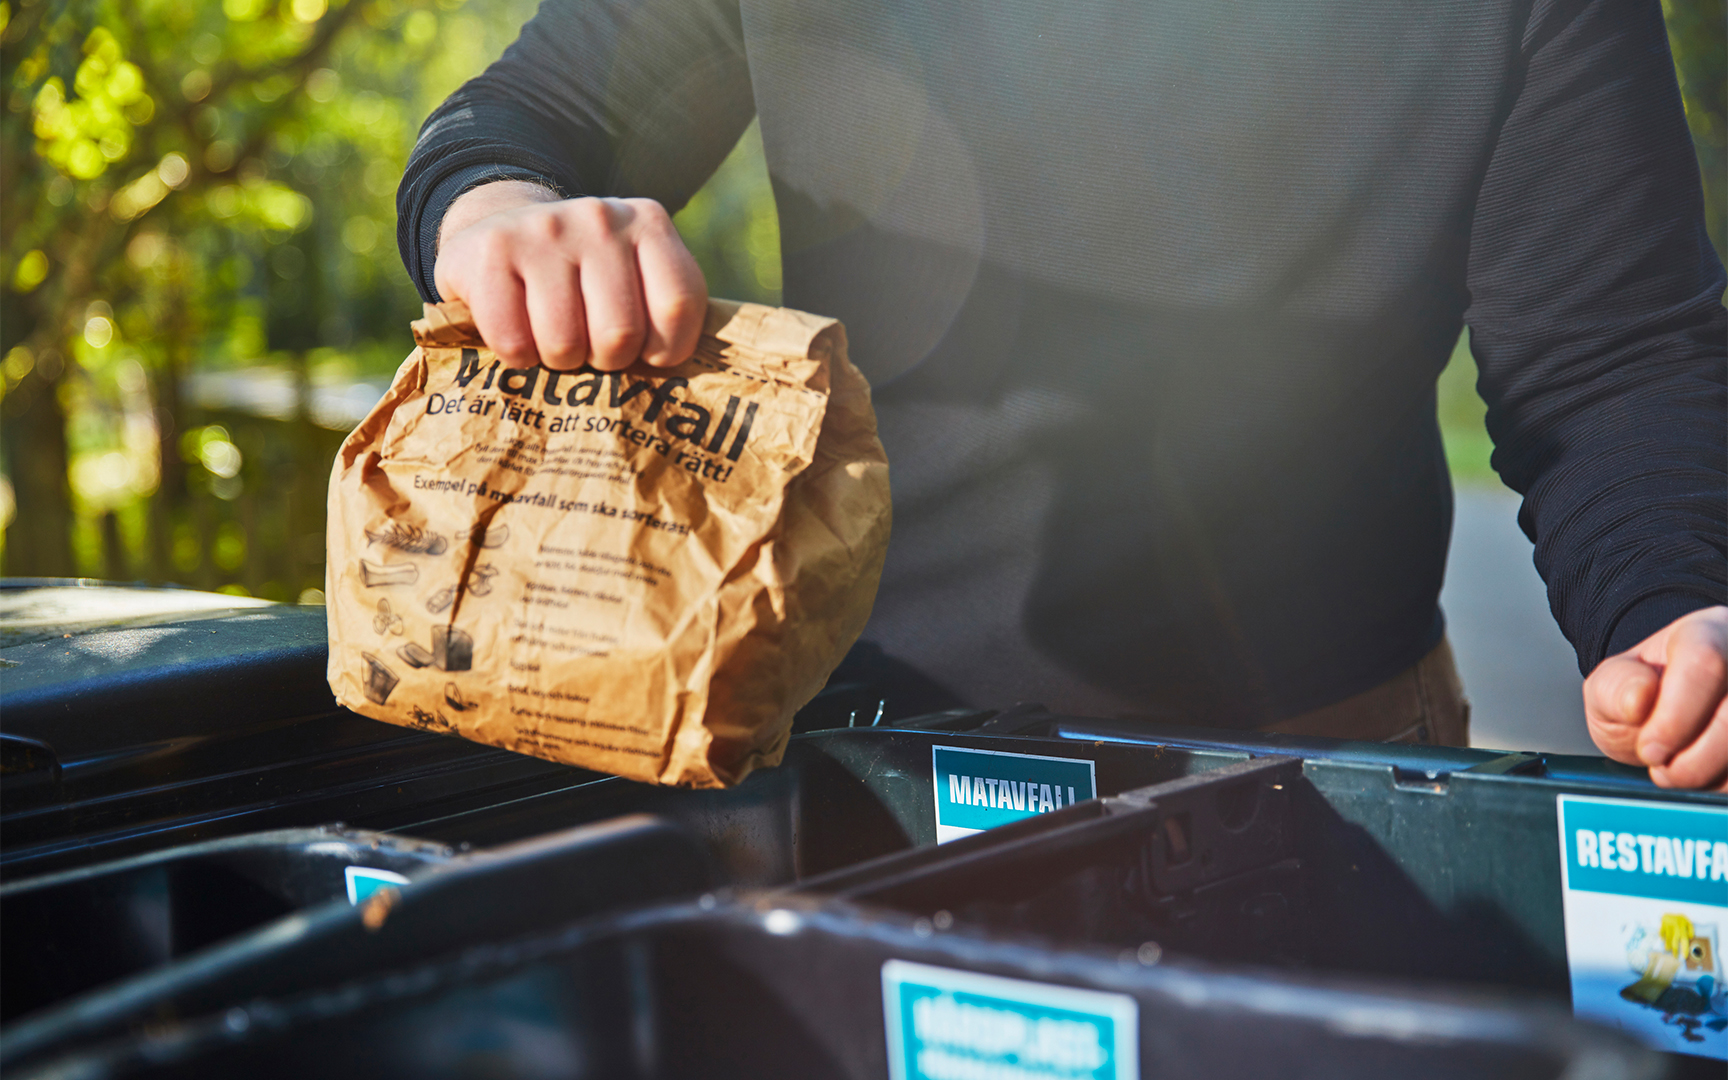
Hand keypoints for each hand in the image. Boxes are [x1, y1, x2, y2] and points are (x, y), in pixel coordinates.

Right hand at [433, 181, 706, 370]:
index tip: (644, 353)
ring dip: (557, 361)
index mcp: (649, 224)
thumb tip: (679, 382)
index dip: (663, 350)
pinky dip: (516, 357)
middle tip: (590, 347)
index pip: (678, 305)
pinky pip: (514, 343)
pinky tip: (517, 330)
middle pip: (620, 334)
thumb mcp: (634, 280)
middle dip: (605, 361)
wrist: (495, 233)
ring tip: (552, 338)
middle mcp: (600, 218)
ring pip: (564, 344)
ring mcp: (543, 228)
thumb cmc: (579, 281)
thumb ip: (666, 316)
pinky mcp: (491, 250)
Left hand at [1584, 605, 1727, 790]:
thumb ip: (1614, 689)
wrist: (1670, 719)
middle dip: (1694, 759)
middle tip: (1663, 769)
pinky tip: (1709, 777)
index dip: (1674, 717)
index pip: (1705, 663)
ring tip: (1681, 773)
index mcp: (1707, 633)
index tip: (1649, 749)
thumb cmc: (1644, 699)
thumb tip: (1638, 700)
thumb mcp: (1610, 689)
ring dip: (1713, 775)